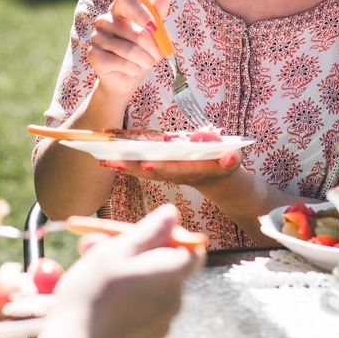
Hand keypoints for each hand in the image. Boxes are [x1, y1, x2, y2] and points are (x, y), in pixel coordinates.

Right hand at [14, 204, 202, 337]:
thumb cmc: (92, 294)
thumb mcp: (116, 250)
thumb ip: (150, 231)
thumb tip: (173, 214)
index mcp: (171, 274)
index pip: (193, 249)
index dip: (171, 238)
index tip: (143, 236)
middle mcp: (174, 301)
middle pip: (168, 270)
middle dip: (141, 258)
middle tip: (104, 250)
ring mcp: (161, 327)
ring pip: (153, 293)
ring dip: (132, 282)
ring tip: (97, 281)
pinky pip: (143, 317)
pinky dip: (129, 309)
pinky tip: (103, 309)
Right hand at [88, 0, 173, 100]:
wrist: (127, 78)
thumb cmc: (141, 52)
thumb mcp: (153, 32)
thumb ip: (158, 11)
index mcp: (118, 9)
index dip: (140, 11)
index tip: (154, 27)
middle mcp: (104, 20)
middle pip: (132, 30)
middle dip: (152, 47)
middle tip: (158, 56)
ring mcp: (96, 37)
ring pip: (129, 49)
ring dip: (144, 61)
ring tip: (147, 64)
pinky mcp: (93, 55)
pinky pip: (120, 62)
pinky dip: (133, 69)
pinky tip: (132, 70)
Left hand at [98, 149, 242, 188]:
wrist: (224, 182)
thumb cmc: (229, 165)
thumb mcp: (234, 160)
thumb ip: (232, 157)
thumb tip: (229, 155)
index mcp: (197, 172)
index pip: (179, 170)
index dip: (163, 167)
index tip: (147, 164)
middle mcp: (180, 175)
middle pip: (154, 172)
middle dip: (133, 167)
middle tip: (112, 161)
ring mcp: (171, 175)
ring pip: (145, 172)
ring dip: (125, 166)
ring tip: (104, 159)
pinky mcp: (164, 172)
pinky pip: (143, 168)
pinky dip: (127, 164)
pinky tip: (109, 160)